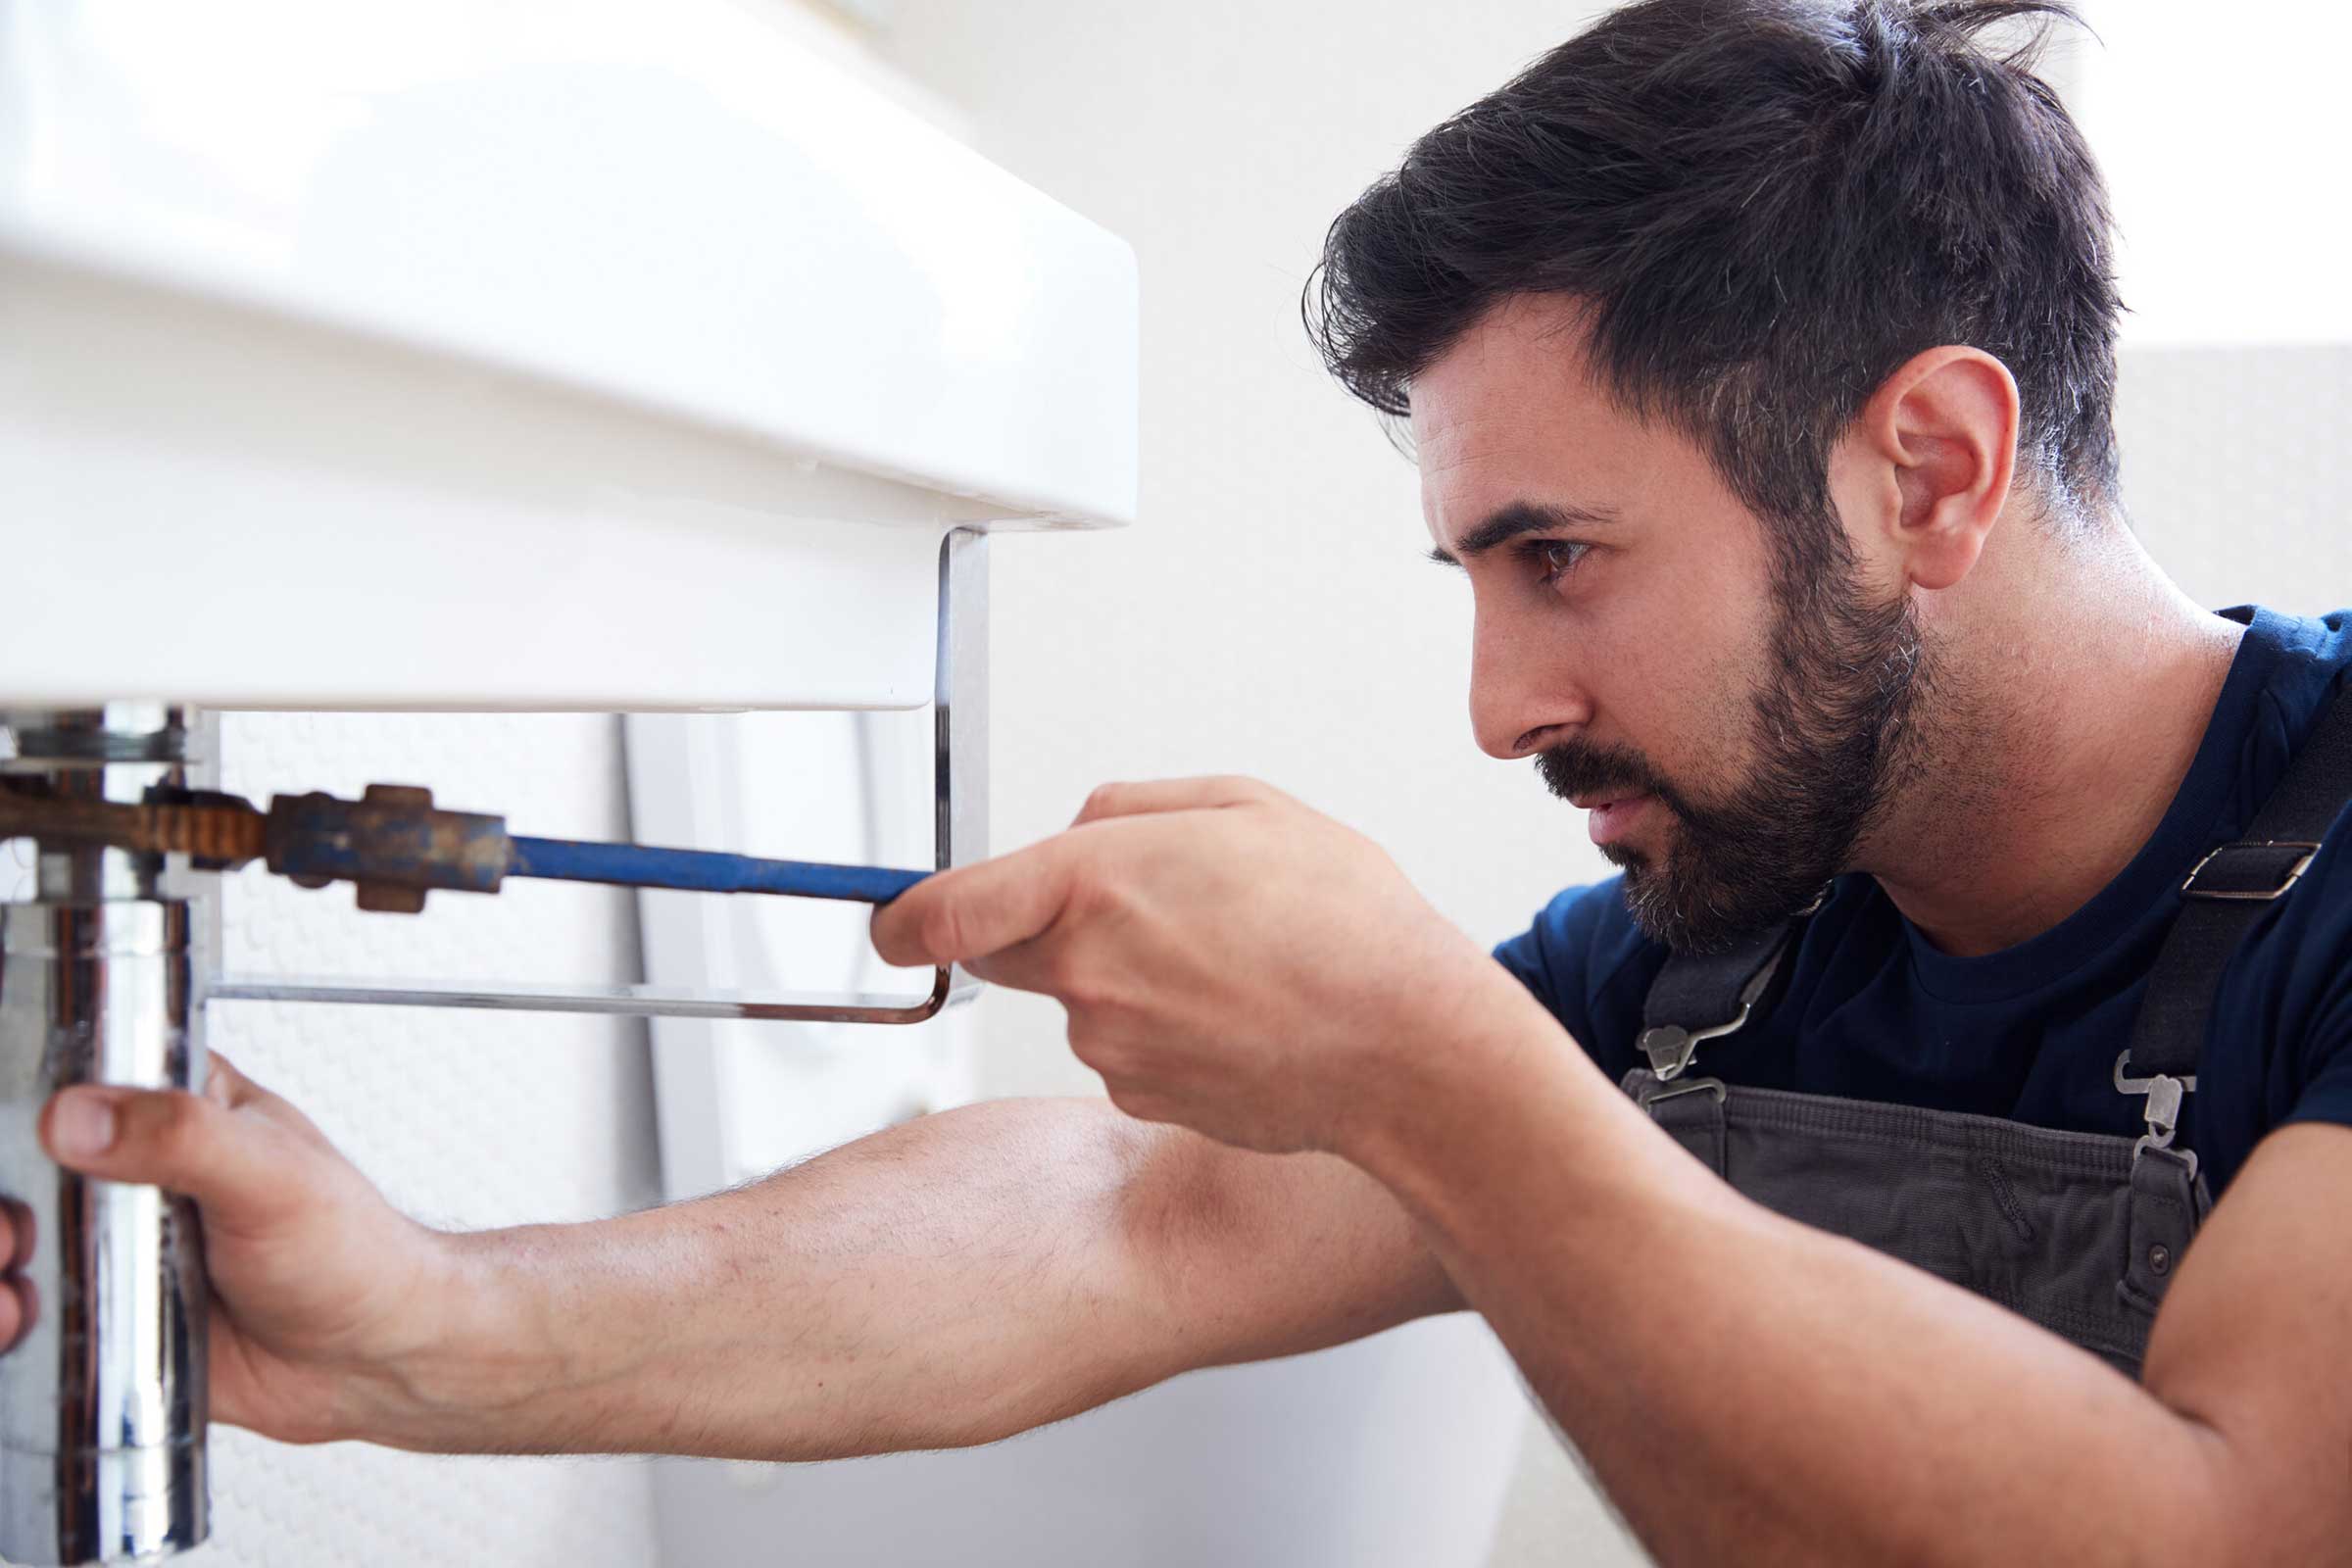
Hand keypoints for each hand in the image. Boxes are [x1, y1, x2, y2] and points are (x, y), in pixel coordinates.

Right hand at [4, 1057, 456, 1444]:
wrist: (371, 1358)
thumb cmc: (354, 1252)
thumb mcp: (274, 1176)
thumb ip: (183, 1137)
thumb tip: (83, 1115)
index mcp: (181, 1107)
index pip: (78, 1079)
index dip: (33, 1109)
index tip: (22, 1143)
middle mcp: (139, 1172)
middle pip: (31, 1166)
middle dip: (7, 1203)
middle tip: (13, 1231)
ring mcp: (121, 1245)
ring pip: (25, 1240)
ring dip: (2, 1262)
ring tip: (14, 1284)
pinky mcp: (112, 1315)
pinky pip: (40, 1313)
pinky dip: (14, 1321)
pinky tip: (21, 1322)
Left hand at [870, 776, 1534, 1156]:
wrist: (1409, 1048)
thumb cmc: (1346, 923)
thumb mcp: (1245, 806)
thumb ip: (1132, 806)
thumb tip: (1074, 834)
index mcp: (1093, 883)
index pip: (943, 911)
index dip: (903, 916)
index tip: (892, 920)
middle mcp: (1083, 973)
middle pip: (1005, 953)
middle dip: (1049, 929)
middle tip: (1149, 912)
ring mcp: (1108, 1046)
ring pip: (1078, 1002)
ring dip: (1125, 980)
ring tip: (1233, 964)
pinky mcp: (1140, 1100)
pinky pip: (1124, 1053)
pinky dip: (1164, 1033)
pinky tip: (1239, 1017)